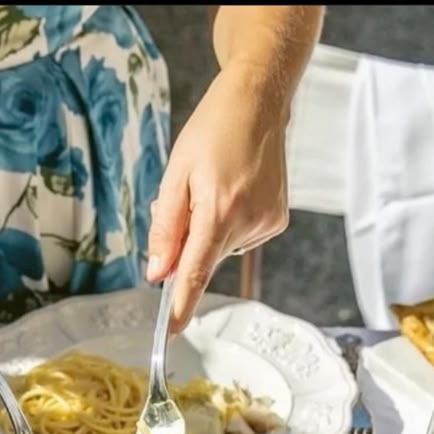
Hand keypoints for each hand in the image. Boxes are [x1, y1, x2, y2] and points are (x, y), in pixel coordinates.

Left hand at [146, 62, 289, 330]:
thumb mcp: (175, 175)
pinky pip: (239, 238)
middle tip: (185, 200)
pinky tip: (233, 193)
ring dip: (208, 231)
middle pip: (204, 259)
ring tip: (213, 187)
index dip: (181, 305)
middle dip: (186, 243)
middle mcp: (248, 222)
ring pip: (221, 248)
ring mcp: (267, 223)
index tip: (171, 332)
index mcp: (218, 211)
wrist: (260, 102)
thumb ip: (166, 228)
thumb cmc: (212, 131)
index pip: (195, 273)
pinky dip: (228, 225)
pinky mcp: (276, 221)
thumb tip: (157, 273)